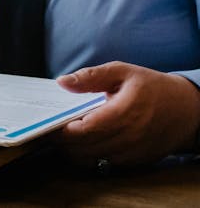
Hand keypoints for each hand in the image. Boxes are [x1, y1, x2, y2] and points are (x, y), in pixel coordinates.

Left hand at [55, 61, 199, 166]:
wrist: (189, 110)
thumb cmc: (153, 88)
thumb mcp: (123, 72)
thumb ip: (91, 76)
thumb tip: (62, 82)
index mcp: (124, 112)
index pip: (84, 130)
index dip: (62, 130)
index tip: (49, 122)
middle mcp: (129, 137)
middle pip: (83, 148)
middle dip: (63, 141)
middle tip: (51, 130)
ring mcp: (133, 152)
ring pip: (91, 159)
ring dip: (74, 150)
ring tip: (66, 136)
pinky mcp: (136, 161)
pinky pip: (104, 164)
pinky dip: (90, 155)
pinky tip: (85, 142)